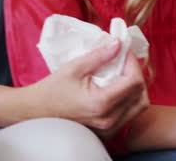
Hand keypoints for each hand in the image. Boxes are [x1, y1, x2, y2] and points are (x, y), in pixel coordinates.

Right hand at [27, 41, 148, 138]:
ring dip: (136, 88)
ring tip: (122, 74)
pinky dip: (130, 99)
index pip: (134, 81)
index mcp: (101, 103)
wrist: (34, 112)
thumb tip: (119, 43)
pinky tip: (118, 88)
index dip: (133, 62)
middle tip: (124, 61)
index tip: (124, 50)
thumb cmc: (51, 90)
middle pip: (141, 94)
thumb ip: (99, 55)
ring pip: (139, 106)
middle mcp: (109, 119)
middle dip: (136, 73)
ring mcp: (109, 128)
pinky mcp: (108, 132)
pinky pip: (130, 114)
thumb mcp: (74, 67)